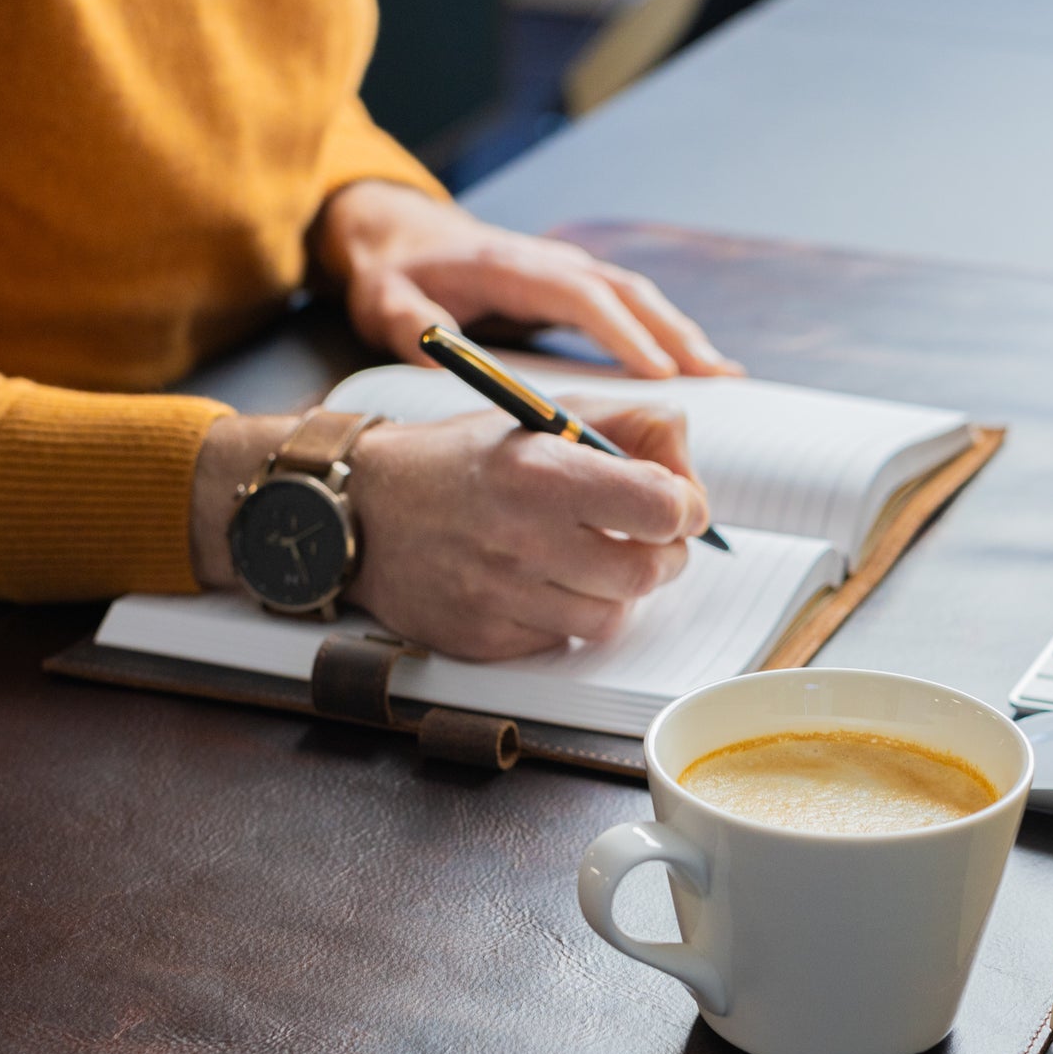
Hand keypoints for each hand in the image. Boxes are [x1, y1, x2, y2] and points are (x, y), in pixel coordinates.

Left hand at [311, 179, 742, 379]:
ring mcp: (569, 273)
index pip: (580, 297)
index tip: (659, 371)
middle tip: (717, 378)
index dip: (623, 333)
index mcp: (512, 268)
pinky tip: (698, 367)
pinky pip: (631, 308)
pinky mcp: (575, 289)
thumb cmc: (395, 276)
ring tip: (725, 376)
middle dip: (674, 335)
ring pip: (639, 298)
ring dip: (682, 334)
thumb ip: (408, 323)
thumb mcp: (384, 300)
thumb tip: (438, 349)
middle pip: (626, 294)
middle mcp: (552, 265)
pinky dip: (668, 333)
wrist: (402, 240)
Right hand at [347, 397, 708, 659]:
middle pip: (647, 572)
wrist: (363, 511)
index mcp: (543, 471)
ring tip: (587, 559)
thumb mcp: (542, 414)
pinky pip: (562, 639)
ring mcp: (501, 595)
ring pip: (611, 617)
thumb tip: (689, 474)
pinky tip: (540, 583)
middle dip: (661, 555)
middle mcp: (522, 537)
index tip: (676, 505)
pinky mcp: (485, 638)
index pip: (663, 508)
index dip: (685, 508)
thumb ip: (630, 426)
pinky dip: (566, 615)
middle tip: (642, 539)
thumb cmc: (461, 461)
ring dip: (614, 591)